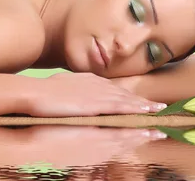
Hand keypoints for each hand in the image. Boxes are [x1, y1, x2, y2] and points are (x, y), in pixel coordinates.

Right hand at [27, 72, 166, 116]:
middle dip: (140, 102)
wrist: (36, 93)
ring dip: (143, 106)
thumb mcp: (61, 89)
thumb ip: (74, 92)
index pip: (113, 90)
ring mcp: (99, 91)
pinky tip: (147, 113)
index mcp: (89, 81)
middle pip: (124, 93)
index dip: (127, 98)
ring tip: (158, 112)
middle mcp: (98, 84)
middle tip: (158, 107)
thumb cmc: (44, 92)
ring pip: (127, 99)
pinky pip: (123, 106)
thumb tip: (78, 96)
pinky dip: (136, 109)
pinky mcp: (99, 101)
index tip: (139, 103)